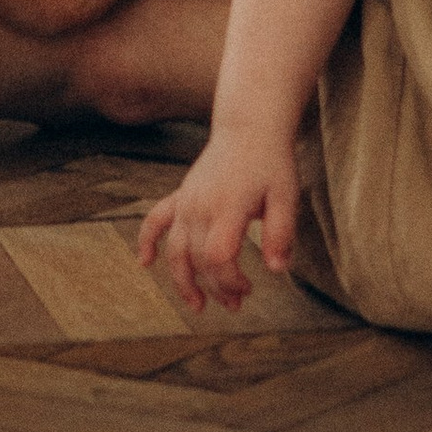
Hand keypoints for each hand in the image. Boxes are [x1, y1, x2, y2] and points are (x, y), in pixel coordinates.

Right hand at [138, 128, 298, 315]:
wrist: (250, 126)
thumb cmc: (271, 161)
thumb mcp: (286, 195)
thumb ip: (281, 232)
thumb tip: (277, 270)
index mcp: (228, 208)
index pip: (218, 258)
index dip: (230, 282)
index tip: (249, 289)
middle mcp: (201, 207)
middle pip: (198, 261)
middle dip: (215, 289)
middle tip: (236, 305)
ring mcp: (187, 202)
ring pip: (175, 251)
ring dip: (182, 281)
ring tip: (197, 304)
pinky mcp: (181, 196)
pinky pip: (156, 220)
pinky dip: (147, 241)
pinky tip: (145, 262)